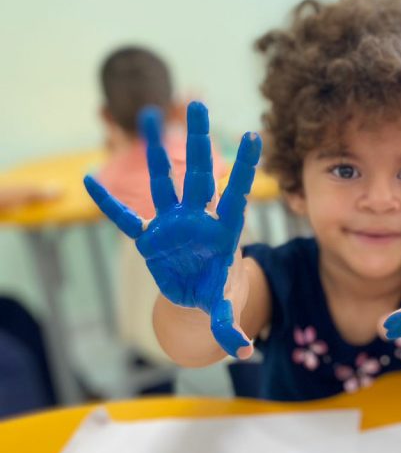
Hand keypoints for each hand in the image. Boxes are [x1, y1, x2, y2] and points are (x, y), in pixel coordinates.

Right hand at [84, 102, 260, 357]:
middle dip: (197, 140)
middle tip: (198, 103)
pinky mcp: (149, 238)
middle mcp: (197, 220)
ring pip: (163, 183)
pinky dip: (109, 204)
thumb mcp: (222, 309)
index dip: (244, 168)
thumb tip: (240, 348)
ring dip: (156, 152)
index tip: (256, 136)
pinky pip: (126, 218)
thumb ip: (228, 326)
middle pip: (197, 174)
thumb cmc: (216, 293)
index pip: (235, 193)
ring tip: (148, 114)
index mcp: (222, 232)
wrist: (198, 297)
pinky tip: (91, 182)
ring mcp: (171, 224)